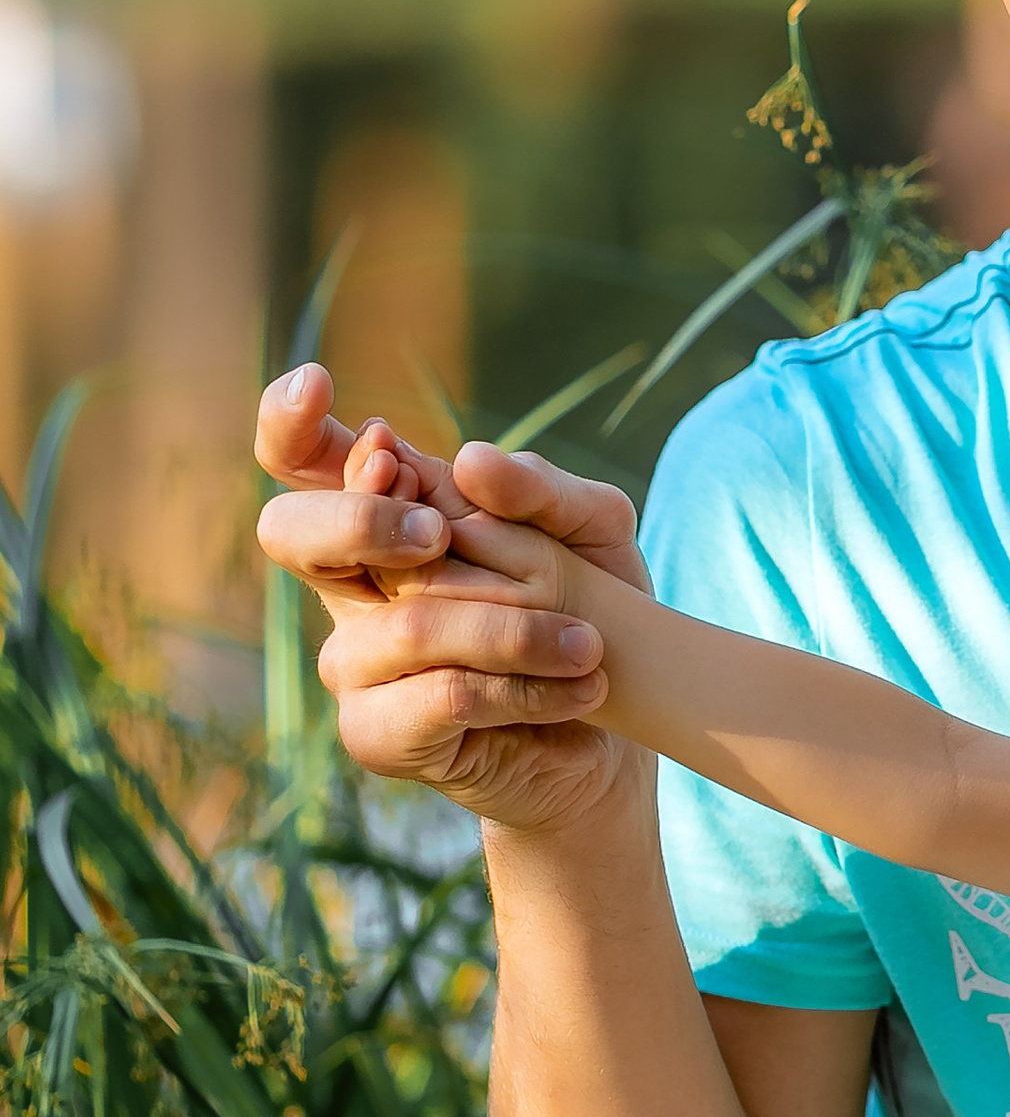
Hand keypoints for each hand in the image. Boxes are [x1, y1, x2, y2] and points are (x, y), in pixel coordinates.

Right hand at [255, 364, 647, 835]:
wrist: (613, 728)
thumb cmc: (591, 613)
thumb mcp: (597, 533)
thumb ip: (543, 490)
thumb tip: (468, 461)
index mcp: (392, 519)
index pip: (308, 462)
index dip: (290, 423)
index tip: (317, 383)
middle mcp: (357, 586)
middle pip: (289, 531)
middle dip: (359, 518)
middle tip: (438, 531)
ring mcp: (357, 663)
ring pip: (404, 624)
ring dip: (511, 630)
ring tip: (587, 645)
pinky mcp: (380, 733)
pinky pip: (442, 694)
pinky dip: (521, 687)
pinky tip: (577, 688)